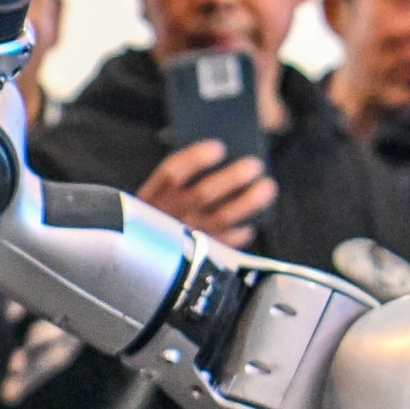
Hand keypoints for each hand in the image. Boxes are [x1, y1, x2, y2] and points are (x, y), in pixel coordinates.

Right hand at [137, 138, 274, 247]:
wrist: (142, 261)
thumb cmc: (157, 215)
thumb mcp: (155, 196)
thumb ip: (180, 178)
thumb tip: (221, 153)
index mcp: (152, 197)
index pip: (171, 173)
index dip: (195, 159)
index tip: (218, 147)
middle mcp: (167, 217)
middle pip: (202, 194)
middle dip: (231, 178)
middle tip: (254, 165)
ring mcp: (184, 238)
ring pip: (220, 218)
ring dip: (246, 202)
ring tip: (267, 187)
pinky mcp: (198, 254)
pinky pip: (225, 244)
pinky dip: (240, 233)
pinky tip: (251, 224)